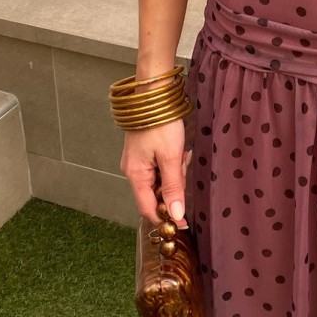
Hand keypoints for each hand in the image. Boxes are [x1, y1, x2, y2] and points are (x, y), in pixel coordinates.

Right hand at [119, 114, 192, 228]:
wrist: (153, 95)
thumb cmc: (161, 125)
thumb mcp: (171, 157)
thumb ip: (173, 187)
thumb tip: (175, 216)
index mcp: (135, 175)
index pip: (148, 209)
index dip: (165, 218)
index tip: (185, 221)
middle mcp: (132, 171)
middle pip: (155, 194)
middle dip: (174, 186)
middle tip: (184, 165)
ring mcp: (137, 161)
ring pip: (159, 180)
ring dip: (174, 172)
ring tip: (181, 153)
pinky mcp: (143, 152)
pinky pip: (159, 167)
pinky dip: (171, 163)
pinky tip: (178, 149)